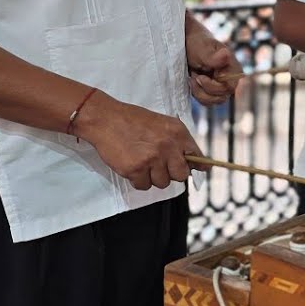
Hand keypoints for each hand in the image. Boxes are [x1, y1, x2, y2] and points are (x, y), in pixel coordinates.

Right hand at [74, 91, 201, 189]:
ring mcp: (152, 159)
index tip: (197, 170)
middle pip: (181, 175)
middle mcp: (168, 146)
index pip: (197, 157)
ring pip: (162, 183)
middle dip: (172, 173)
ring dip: (153, 177)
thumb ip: (178, 141)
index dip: (197, 166)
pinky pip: (144, 186)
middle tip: (161, 166)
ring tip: (143, 162)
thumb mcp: (163, 124)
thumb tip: (192, 161)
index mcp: (178, 133)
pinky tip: (133, 167)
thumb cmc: (133, 120)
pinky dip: (138, 180)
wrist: (107, 119)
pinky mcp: (135, 169)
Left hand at [186, 32, 240, 105]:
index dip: (213, 87)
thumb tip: (227, 55)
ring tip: (192, 77)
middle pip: (221, 97)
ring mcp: (222, 86)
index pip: (229, 87)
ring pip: (214, 101)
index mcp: (234, 68)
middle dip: (204, 90)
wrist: (188, 43)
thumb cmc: (197, 43)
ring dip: (199, 93)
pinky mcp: (213, 90)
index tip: (199, 77)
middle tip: (193, 76)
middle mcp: (231, 79)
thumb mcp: (203, 49)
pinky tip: (192, 81)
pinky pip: (208, 101)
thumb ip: (214, 56)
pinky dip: (197, 94)